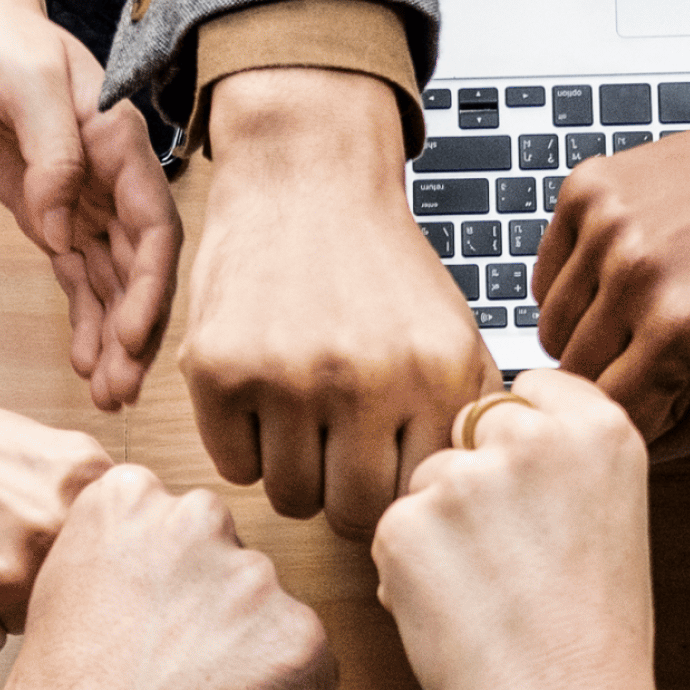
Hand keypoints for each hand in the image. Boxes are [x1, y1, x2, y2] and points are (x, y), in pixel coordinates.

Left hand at [0, 0, 180, 408]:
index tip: (131, 334)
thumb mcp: (26, 83)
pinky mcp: (55, 219)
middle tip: (124, 389)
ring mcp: (86, 205)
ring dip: (113, 342)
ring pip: (112, 287)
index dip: (150, 287)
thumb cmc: (0, 39)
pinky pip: (79, 281)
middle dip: (136, 333)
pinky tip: (87, 366)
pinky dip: (85, 324)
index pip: (154, 229)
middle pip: (140, 271)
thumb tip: (59, 224)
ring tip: (109, 397)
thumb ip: (53, 153)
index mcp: (120, 146)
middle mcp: (114, 182)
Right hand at [0, 361, 111, 654]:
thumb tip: (133, 563)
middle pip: (76, 599)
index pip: (117, 562)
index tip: (57, 554)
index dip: (83, 564)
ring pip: (30, 627)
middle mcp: (55, 528)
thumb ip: (91, 504)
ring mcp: (8, 573)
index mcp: (88, 484)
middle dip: (42, 584)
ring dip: (0, 605)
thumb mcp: (45, 450)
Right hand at [0, 464, 338, 689]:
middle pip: (232, 562)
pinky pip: (311, 666)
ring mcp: (253, 579)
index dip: (169, 588)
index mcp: (128, 497)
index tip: (151, 624)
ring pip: (272, 615)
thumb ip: (129, 559)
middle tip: (172, 672)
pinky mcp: (300, 639)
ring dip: (250, 657)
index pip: (183, 525)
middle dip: (215, 615)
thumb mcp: (67, 592)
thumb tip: (175, 574)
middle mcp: (196, 521)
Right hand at [182, 67, 497, 539]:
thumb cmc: (380, 269)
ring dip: (294, 472)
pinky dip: (244, 447)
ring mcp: (286, 376)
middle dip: (344, 494)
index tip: (385, 472)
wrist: (307, 176)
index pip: (417, 499)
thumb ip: (468, 417)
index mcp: (435, 375)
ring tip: (302, 421)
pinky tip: (261, 400)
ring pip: (290, 498)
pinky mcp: (220, 369)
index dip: (398, 495)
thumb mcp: (453, 333)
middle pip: (352, 514)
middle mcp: (365, 379)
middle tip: (338, 455)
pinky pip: (234, 467)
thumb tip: (468, 499)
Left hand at [371, 372, 665, 689]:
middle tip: (510, 560)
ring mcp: (464, 479)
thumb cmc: (593, 643)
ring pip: (425, 483)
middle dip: (474, 484)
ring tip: (489, 597)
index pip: (528, 392)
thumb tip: (498, 439)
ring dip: (438, 530)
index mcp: (599, 428)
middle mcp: (532, 438)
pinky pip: (391, 532)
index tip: (528, 490)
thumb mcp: (610, 520)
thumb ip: (561, 464)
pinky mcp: (406, 525)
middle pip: (469, 431)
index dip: (518, 446)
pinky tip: (457, 615)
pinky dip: (408, 572)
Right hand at [534, 0, 689, 452]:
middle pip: (574, 377)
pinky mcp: (588, 190)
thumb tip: (637, 454)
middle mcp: (633, 273)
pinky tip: (626, 277)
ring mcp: (605, 226)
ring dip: (591, 337)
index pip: (609, 417)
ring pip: (552, 329)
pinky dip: (576, 289)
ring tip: (646, 313)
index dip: (641, 417)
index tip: (671, 396)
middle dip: (616, 378)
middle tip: (666, 352)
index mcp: (679, 328)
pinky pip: (549, 276)